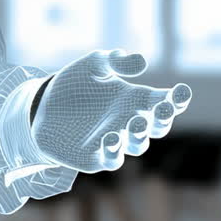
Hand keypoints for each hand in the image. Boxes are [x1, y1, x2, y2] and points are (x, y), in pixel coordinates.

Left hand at [32, 49, 191, 172]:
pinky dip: (114, 152)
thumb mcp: (91, 66)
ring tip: (133, 123)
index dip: (176, 99)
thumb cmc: (72, 85)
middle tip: (161, 108)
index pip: (164, 102)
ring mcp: (115, 141)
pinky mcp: (96, 157)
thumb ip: (114, 61)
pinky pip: (112, 159)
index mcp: (134, 100)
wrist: (40, 107)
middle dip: (162, 119)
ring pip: (138, 145)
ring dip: (140, 136)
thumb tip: (141, 62)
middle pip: (157, 126)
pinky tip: (109, 138)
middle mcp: (129, 122)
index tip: (179, 92)